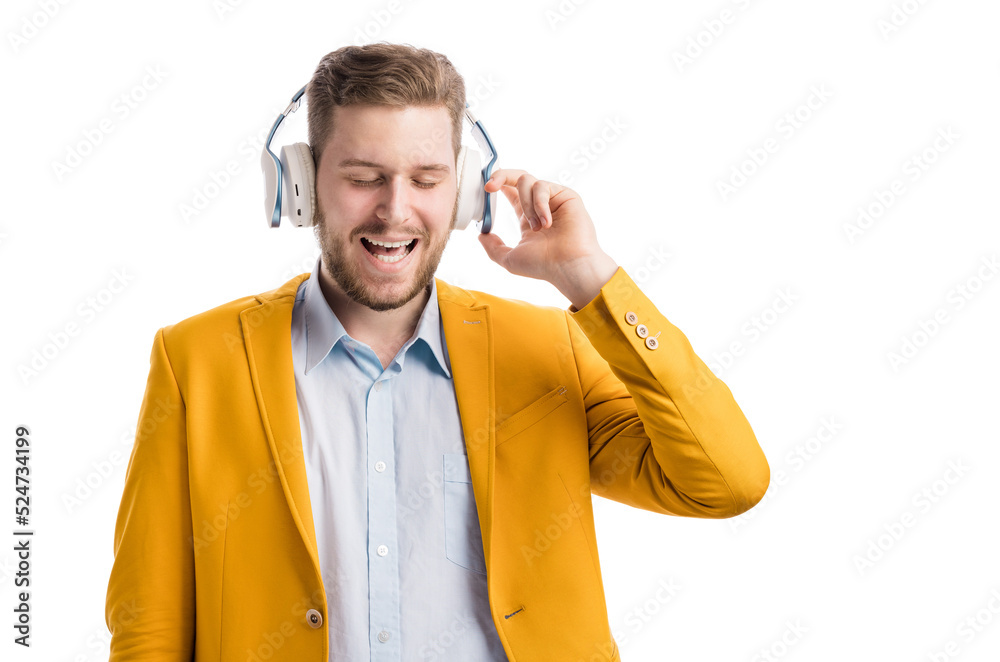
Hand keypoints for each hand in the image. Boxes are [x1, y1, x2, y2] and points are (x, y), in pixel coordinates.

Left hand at [478, 168, 617, 309]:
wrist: (568, 267)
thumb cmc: (544, 266)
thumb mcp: (510, 259)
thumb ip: (493, 247)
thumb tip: (481, 235)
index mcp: (526, 216)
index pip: (510, 190)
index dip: (497, 183)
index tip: (485, 188)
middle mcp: (539, 205)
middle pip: (517, 176)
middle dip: (501, 176)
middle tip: (490, 187)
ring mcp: (552, 198)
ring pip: (527, 181)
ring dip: (526, 205)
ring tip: (537, 227)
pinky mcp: (565, 195)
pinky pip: (543, 187)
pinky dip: (539, 204)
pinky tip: (547, 223)